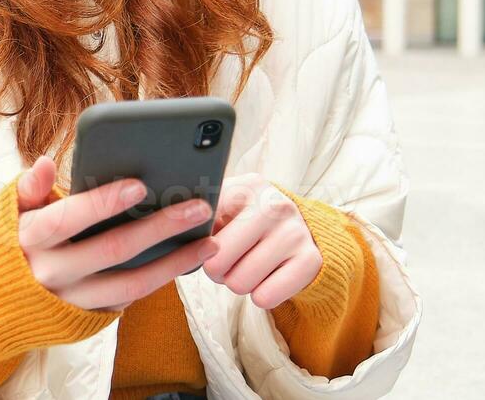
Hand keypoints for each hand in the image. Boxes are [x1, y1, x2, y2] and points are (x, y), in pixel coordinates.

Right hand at [11, 154, 219, 311]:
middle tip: (197, 207)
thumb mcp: (10, 213)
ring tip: (208, 242)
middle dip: (158, 227)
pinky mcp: (88, 318)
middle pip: (112, 250)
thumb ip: (29, 188)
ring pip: (130, 284)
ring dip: (174, 262)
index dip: (102, 203)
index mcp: (30, 239)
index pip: (67, 219)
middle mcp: (51, 272)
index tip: (139, 185)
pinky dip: (159, 280)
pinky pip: (129, 300)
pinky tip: (186, 261)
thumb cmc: (13, 244)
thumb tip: (44, 162)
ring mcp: (72, 299)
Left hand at [202, 173, 320, 308]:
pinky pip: (265, 298)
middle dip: (216, 270)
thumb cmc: (248, 223)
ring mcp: (295, 232)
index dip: (197, 243)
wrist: (300, 232)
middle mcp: (274, 205)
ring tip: (248, 267)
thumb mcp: (227, 207)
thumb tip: (173, 227)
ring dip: (238, 283)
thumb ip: (199, 214)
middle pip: (216, 262)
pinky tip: (268, 277)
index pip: (201, 225)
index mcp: (248, 187)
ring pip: (239, 284)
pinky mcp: (311, 261)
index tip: (205, 241)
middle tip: (228, 261)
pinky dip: (261, 295)